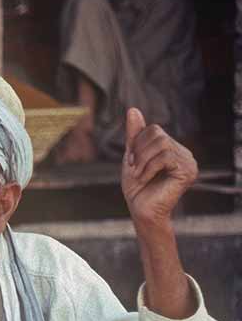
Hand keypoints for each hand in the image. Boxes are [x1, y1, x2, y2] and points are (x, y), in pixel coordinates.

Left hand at [121, 108, 196, 226]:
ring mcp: (188, 162)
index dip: (137, 143)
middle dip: (139, 152)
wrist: (142, 211)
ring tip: (138, 175)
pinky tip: (144, 179)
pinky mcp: (188, 171)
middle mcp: (184, 153)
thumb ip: (135, 134)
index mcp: (173, 149)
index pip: (154, 129)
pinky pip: (165, 157)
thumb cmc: (137, 188)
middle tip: (134, 169)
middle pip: (158, 135)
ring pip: (161, 145)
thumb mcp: (132, 156)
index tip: (131, 162)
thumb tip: (133, 109)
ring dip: (142, 161)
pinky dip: (148, 168)